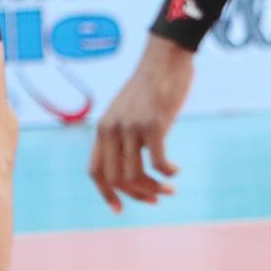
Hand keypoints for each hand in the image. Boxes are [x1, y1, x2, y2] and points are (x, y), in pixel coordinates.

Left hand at [89, 36, 194, 211]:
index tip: (120, 210)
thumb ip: (122, 135)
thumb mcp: (126, 113)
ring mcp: (131, 127)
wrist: (163, 61)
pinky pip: (157, 162)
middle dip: (136, 195)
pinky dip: (167, 173)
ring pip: (134, 175)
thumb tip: (127, 164)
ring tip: (169, 189)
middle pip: (115, 179)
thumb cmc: (148, 89)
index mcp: (102, 130)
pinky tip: (175, 171)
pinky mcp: (154, 125)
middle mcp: (112, 130)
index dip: (106, 194)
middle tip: (157, 199)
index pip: (95, 172)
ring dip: (153, 189)